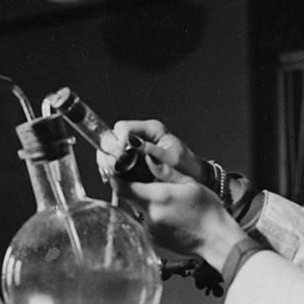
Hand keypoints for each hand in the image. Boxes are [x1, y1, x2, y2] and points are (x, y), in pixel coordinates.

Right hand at [95, 119, 212, 185]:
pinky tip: (115, 175)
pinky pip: (116, 157)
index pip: (124, 128)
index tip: (117, 157)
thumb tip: (134, 145)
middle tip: (112, 167)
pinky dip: (112, 165)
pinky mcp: (134, 155)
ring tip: (112, 173)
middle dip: (110, 151)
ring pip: (111, 146)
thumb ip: (153, 152)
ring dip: (109, 159)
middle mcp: (142, 133)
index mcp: (152, 129)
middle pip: (113, 135)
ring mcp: (136, 144)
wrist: (194, 176)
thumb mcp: (172, 160)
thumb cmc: (187, 167)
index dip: (117, 142)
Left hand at [113, 167, 245, 269]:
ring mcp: (150, 229)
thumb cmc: (208, 212)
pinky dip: (152, 213)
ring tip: (165, 198)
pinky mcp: (153, 239)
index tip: (114, 167)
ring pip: (136, 208)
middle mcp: (149, 215)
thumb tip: (147, 157)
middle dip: (131, 185)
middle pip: (128, 197)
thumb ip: (164, 170)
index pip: (122, 186)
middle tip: (142, 178)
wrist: (217, 241)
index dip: (115, 175)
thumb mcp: (189, 183)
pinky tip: (169, 212)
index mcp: (157, 198)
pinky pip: (145, 220)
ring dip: (143, 200)